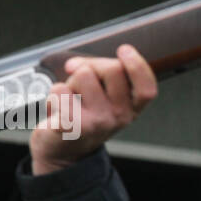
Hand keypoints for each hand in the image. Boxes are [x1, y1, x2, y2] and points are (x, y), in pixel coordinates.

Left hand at [29, 44, 157, 174]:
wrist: (64, 150)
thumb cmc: (83, 116)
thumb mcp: (104, 97)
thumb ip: (102, 75)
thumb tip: (77, 65)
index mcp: (131, 109)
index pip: (147, 88)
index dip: (138, 65)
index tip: (124, 50)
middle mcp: (120, 117)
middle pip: (113, 68)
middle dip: (92, 66)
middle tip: (82, 83)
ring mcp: (98, 122)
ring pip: (83, 74)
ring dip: (71, 81)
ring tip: (71, 98)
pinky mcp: (73, 126)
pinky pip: (60, 91)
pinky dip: (53, 96)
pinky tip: (58, 110)